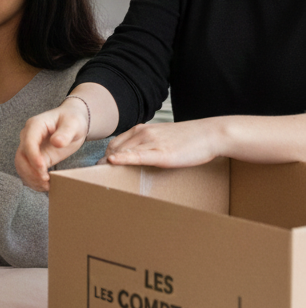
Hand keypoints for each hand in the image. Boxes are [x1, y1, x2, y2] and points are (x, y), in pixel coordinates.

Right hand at [15, 99, 90, 191]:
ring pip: (21, 166)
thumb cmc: (72, 120)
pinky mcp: (34, 158)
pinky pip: (27, 171)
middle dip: (31, 171)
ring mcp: (29, 148)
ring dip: (31, 178)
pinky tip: (46, 185)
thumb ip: (65, 133)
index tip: (43, 169)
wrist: (71, 123)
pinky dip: (34, 181)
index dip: (33, 157)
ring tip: (47, 186)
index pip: (28, 142)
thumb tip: (56, 142)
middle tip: (46, 181)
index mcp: (35, 125)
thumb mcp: (73, 124)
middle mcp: (28, 136)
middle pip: (21, 156)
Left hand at [105, 119, 221, 168]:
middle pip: (114, 148)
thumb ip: (146, 144)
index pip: (115, 143)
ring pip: (123, 152)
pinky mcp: (162, 152)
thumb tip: (135, 156)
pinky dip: (124, 158)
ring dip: (110, 164)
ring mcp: (151, 141)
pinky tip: (113, 161)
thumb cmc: (188, 139)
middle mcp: (143, 133)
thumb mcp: (162, 138)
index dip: (106, 156)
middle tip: (98, 177)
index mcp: (141, 129)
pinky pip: (138, 155)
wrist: (209, 134)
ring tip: (99, 178)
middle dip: (105, 163)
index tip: (101, 169)